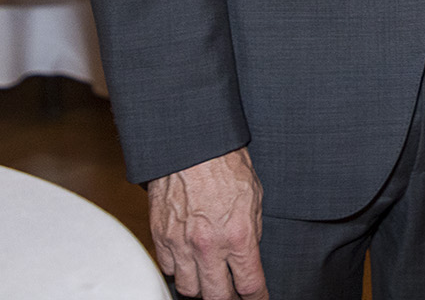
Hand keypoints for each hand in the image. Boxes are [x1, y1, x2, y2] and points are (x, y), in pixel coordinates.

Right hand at [146, 147, 267, 299]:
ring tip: (211, 282)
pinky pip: (169, 270)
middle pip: (217, 297)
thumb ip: (252, 230)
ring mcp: (181, 245)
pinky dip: (180, 272)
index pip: (250, 284)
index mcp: (238, 235)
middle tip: (234, 296)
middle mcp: (208, 246)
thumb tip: (249, 253)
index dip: (257, 298)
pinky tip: (189, 264)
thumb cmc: (226, 164)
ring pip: (188, 289)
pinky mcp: (160, 239)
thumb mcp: (255, 197)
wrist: (191, 147)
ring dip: (201, 289)